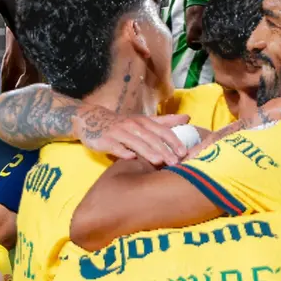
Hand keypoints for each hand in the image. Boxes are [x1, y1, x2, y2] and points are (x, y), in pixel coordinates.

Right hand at [73, 106, 192, 166]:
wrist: (92, 119)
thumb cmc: (123, 124)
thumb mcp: (143, 121)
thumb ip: (165, 121)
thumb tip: (187, 118)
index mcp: (143, 122)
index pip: (162, 131)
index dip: (173, 141)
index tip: (184, 153)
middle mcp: (132, 125)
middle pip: (150, 138)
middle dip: (163, 150)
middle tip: (175, 162)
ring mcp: (118, 132)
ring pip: (135, 142)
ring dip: (147, 151)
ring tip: (158, 161)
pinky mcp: (105, 139)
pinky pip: (115, 146)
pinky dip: (122, 151)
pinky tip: (130, 158)